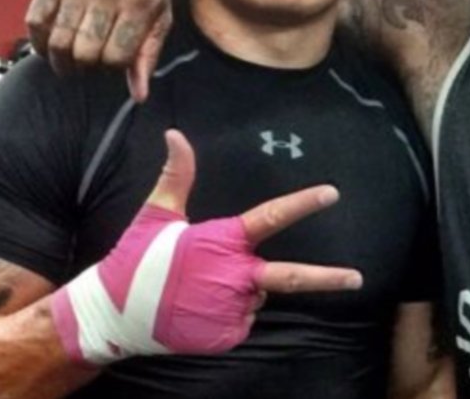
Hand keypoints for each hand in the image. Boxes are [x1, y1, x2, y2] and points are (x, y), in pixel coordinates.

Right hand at [25, 0, 171, 101]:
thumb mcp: (159, 16)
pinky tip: (50, 46)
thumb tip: (139, 97)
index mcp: (139, 2)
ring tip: (72, 60)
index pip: (117, 58)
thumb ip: (148, 55)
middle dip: (87, 66)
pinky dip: (39, 43)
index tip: (114, 60)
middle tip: (91, 61)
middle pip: (85, 54)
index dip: (113, 67)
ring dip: (62, 61)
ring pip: (58, 43)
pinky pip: (35, 23)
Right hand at [50, 129, 361, 364]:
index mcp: (223, 241)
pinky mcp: (226, 335)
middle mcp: (234, 276)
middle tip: (357, 279)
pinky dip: (228, 313)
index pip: (271, 217)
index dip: (303, 204)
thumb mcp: (156, 214)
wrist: (113, 314)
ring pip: (255, 295)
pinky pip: (241, 319)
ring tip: (199, 288)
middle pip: (290, 277)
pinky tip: (198, 308)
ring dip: (240, 290)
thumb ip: (177, 175)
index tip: (331, 194)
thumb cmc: (136, 259)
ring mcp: (231, 309)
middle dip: (328, 279)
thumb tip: (176, 134)